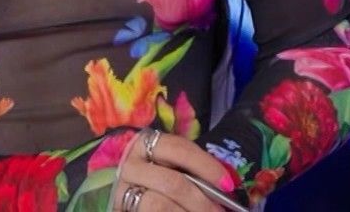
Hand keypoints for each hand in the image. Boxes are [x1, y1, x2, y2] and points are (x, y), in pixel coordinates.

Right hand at [111, 127, 243, 209]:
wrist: (134, 201)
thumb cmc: (159, 183)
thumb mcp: (173, 170)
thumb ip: (193, 175)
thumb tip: (225, 188)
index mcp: (145, 145)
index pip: (178, 149)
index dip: (206, 166)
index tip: (228, 185)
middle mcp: (130, 166)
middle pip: (172, 182)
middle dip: (201, 202)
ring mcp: (122, 191)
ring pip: (160, 205)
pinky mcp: (121, 209)